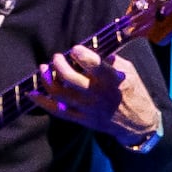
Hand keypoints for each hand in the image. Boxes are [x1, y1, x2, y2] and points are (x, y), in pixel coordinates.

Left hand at [38, 37, 162, 146]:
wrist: (138, 123)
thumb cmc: (134, 93)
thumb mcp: (130, 72)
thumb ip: (111, 61)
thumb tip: (92, 50)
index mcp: (112, 80)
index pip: (93, 64)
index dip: (80, 53)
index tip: (75, 49)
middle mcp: (97, 94)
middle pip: (70, 78)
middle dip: (59, 64)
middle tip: (57, 57)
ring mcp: (87, 108)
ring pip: (60, 94)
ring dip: (47, 80)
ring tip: (44, 69)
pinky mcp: (81, 119)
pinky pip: (58, 111)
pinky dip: (42, 102)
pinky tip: (32, 93)